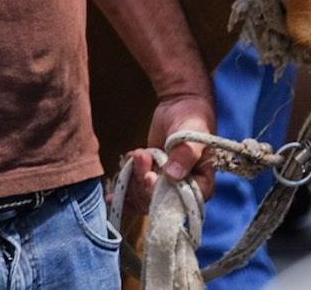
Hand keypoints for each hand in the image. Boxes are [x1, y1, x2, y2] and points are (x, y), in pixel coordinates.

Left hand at [127, 88, 217, 203]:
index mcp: (201, 184)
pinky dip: (124, 191)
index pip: (183, 201)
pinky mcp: (150, 175)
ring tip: (137, 154)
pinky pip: (136, 189)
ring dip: (134, 180)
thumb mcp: (192, 136)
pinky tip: (110, 196)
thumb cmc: (193, 121)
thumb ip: (185, 155)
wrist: (180, 107)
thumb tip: (172, 175)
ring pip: (144, 197)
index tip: (150, 177)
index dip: (164, 195)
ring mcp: (165, 184)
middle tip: (141, 158)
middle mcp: (183, 189)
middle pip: (159, 203)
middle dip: (144, 185)